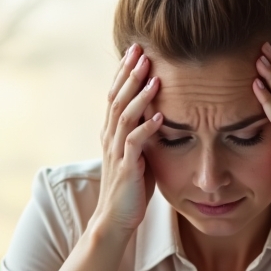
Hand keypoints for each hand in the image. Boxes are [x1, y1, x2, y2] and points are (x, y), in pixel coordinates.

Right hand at [93, 45, 163, 237]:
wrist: (115, 220)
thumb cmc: (130, 188)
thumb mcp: (137, 154)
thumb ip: (142, 133)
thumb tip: (158, 113)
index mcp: (112, 133)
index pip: (115, 95)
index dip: (123, 72)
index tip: (135, 50)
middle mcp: (110, 138)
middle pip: (117, 98)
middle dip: (129, 74)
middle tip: (141, 51)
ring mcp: (116, 152)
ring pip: (125, 116)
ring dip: (139, 95)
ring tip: (153, 76)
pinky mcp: (127, 168)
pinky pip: (135, 144)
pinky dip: (147, 128)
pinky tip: (161, 115)